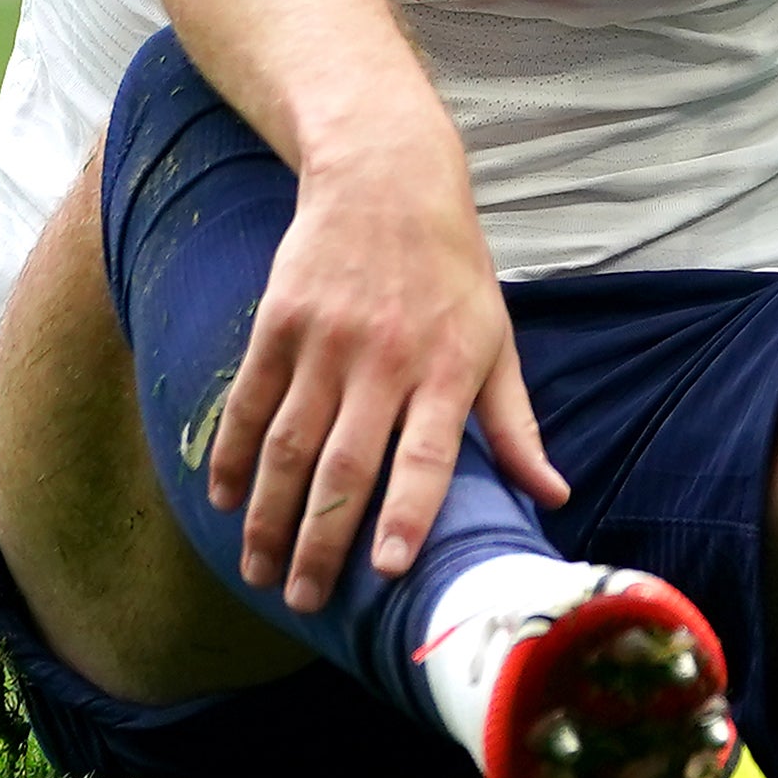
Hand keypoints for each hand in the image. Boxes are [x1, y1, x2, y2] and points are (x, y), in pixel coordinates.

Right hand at [205, 145, 567, 609]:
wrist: (386, 176)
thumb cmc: (452, 269)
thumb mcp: (497, 340)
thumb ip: (516, 426)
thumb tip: (554, 497)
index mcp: (447, 368)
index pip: (426, 456)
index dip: (407, 515)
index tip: (388, 571)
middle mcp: (385, 359)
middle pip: (345, 467)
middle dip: (320, 544)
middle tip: (302, 601)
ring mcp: (326, 339)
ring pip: (290, 446)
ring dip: (269, 516)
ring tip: (258, 571)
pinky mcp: (279, 320)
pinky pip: (250, 400)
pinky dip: (234, 454)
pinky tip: (224, 500)